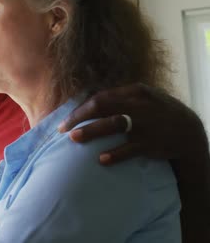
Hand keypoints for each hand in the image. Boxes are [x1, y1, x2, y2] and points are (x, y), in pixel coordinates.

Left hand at [58, 83, 207, 164]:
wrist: (188, 131)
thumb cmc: (157, 112)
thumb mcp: (143, 98)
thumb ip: (120, 98)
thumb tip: (89, 101)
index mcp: (135, 92)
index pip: (101, 97)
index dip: (81, 108)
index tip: (67, 119)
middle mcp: (138, 105)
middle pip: (102, 106)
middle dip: (79, 117)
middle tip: (62, 129)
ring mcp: (144, 124)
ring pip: (113, 125)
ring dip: (91, 131)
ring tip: (74, 138)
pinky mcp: (150, 143)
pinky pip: (129, 149)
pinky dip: (114, 154)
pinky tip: (101, 159)